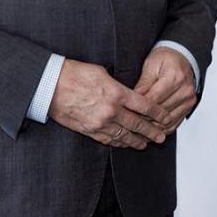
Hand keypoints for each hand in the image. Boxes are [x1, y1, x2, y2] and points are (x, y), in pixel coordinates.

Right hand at [48, 59, 167, 148]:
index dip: (158, 113)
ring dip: (137, 141)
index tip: (165, 117)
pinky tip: (125, 143)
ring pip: (124, 136)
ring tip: (145, 144)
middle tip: (161, 137)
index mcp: (117, 93)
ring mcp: (100, 123)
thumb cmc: (75, 74)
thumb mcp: (102, 73)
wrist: (51, 85)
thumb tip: (129, 92)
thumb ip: (118, 85)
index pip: (144, 106)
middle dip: (152, 131)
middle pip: (138, 124)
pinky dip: (119, 143)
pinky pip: (108, 140)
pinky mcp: (89, 130)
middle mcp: (111, 111)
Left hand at [134, 48, 197, 133]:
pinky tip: (151, 131)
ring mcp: (189, 100)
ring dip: (153, 127)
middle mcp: (185, 90)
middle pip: (161, 112)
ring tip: (138, 130)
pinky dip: (163, 129)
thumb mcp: (150, 66)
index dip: (139, 108)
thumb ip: (143, 84)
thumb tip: (132, 100)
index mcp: (175, 77)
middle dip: (144, 119)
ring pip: (168, 121)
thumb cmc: (166, 59)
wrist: (182, 57)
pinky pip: (175, 123)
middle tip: (129, 123)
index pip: (154, 99)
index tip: (126, 113)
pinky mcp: (189, 107)